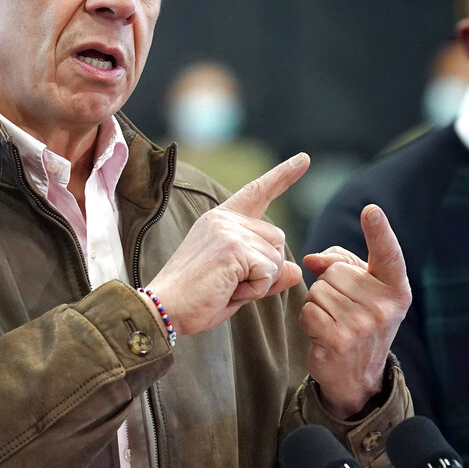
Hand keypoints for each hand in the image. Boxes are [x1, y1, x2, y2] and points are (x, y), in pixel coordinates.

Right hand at [146, 153, 308, 335]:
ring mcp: (228, 231)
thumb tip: (296, 270)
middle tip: (230, 283)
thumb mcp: (237, 284)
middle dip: (265, 270)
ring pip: (276, 258)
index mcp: (220, 219)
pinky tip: (229, 290)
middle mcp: (224, 218)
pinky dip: (255, 290)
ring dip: (260, 282)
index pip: (256, 193)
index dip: (283, 176)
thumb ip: (267, 274)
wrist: (164, 308)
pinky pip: (269, 273)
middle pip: (277, 240)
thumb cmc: (196, 299)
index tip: (304, 159)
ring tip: (226, 286)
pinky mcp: (233, 248)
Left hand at [300, 204, 411, 417]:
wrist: (357, 375)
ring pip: (318, 290)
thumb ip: (339, 263)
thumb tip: (311, 260)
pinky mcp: (340, 341)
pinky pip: (308, 311)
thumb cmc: (357, 319)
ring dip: (318, 303)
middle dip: (328, 285)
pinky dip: (308, 320)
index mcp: (395, 288)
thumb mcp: (360, 289)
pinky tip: (324, 334)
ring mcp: (364, 325)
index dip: (379, 231)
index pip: (388, 254)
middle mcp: (385, 306)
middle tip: (342, 308)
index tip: (371, 210)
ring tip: (334, 322)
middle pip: (334, 271)